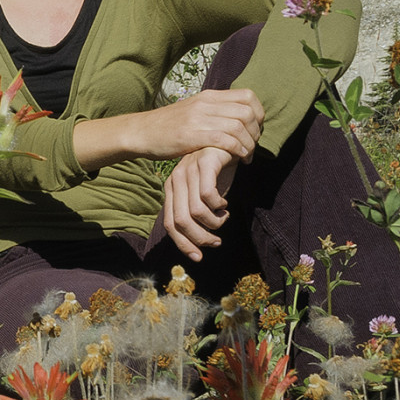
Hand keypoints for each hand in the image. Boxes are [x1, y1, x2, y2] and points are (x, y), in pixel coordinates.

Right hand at [137, 89, 264, 161]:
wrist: (140, 131)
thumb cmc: (167, 126)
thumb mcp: (193, 110)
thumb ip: (213, 110)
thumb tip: (237, 117)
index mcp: (208, 96)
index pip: (248, 96)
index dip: (259, 113)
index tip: (255, 129)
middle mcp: (205, 104)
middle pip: (247, 112)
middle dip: (256, 132)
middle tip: (252, 145)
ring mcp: (198, 119)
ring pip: (239, 127)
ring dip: (249, 144)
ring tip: (247, 156)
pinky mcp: (191, 135)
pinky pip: (225, 140)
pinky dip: (238, 150)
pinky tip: (238, 159)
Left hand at [162, 146, 238, 260]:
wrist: (229, 142)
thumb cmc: (216, 173)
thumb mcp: (203, 196)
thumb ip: (197, 214)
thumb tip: (198, 246)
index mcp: (172, 190)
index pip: (170, 224)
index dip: (183, 243)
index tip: (198, 257)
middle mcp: (176, 180)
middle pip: (181, 221)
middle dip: (200, 238)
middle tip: (216, 241)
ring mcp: (188, 170)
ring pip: (195, 211)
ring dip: (213, 223)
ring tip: (223, 218)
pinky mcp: (205, 163)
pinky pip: (208, 194)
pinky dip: (218, 206)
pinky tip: (225, 204)